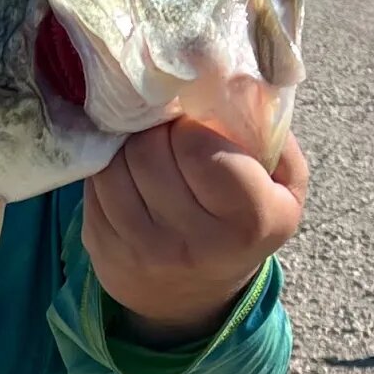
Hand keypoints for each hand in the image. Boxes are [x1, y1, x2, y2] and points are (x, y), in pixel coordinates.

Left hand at [82, 117, 307, 348]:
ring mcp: (142, 248)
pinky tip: (126, 172)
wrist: (190, 294)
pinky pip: (92, 182)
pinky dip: (106, 167)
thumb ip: (270, 134)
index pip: (197, 146)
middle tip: (166, 132)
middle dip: (156, 130)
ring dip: (127, 145)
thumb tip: (237, 80)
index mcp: (249, 220)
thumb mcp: (280, 186)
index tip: (194, 127)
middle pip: (149, 150)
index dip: (190, 125)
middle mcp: (193, 243)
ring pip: (114, 162)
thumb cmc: (241, 221)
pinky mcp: (101, 247)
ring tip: (146, 149)